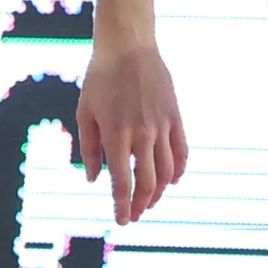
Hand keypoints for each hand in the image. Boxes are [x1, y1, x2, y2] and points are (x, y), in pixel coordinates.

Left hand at [74, 31, 188, 222]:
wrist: (129, 47)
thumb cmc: (100, 79)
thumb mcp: (85, 113)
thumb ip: (90, 149)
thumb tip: (93, 180)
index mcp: (116, 135)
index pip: (122, 182)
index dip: (122, 206)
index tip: (122, 220)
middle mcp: (141, 134)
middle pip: (147, 183)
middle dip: (141, 205)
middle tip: (136, 216)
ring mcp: (161, 126)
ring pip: (166, 171)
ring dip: (159, 192)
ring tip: (151, 202)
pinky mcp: (175, 116)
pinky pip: (182, 151)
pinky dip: (179, 170)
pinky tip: (172, 181)